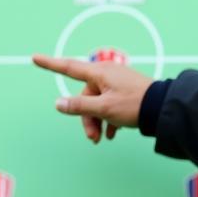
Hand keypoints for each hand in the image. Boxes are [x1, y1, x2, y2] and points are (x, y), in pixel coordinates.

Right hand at [32, 54, 152, 142]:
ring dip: (96, 121)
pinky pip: (109, 104)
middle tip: (92, 138)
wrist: (163, 108)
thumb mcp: (104, 108)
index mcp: (99, 73)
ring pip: (97, 103)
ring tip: (102, 138)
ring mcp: (116, 82)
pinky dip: (108, 118)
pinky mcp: (125, 91)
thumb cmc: (134, 105)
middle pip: (85, 96)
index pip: (68, 67)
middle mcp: (106, 74)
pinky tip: (112, 134)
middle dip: (86, 117)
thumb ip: (80, 107)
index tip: (34, 58)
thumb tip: (59, 103)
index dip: (50, 64)